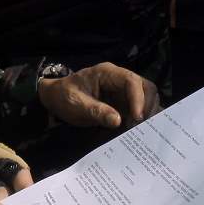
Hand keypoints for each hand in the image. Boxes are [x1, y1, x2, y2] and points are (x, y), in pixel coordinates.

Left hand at [38, 63, 160, 128]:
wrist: (56, 99)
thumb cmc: (64, 97)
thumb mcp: (76, 105)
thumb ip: (96, 111)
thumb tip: (118, 121)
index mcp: (108, 73)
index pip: (131, 81)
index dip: (138, 98)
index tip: (137, 118)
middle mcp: (119, 79)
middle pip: (145, 87)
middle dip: (148, 106)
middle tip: (141, 126)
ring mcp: (123, 91)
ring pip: (147, 98)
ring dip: (147, 113)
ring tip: (141, 130)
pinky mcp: (123, 103)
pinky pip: (139, 108)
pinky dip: (142, 118)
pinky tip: (139, 131)